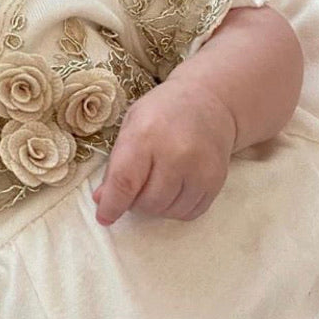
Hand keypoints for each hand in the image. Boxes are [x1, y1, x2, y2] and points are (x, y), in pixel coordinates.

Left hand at [93, 78, 236, 225]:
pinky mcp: (216, 181)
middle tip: (136, 186)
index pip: (125, 182)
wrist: (210, 101)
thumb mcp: (131, 125)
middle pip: (147, 203)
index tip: (104, 217)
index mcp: (147, 135)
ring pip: (168, 211)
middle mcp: (176, 154)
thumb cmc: (163, 111)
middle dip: (135, 202)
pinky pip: (189, 213)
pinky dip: (176, 208)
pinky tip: (175, 188)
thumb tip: (103, 199)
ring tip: (157, 182)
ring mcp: (200, 169)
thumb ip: (116, 164)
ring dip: (156, 206)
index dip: (112, 205)